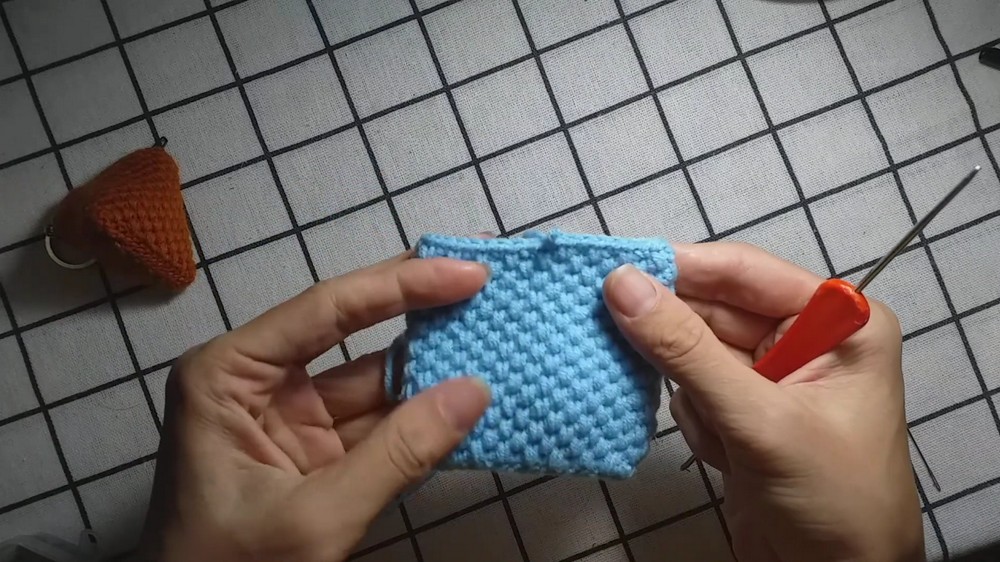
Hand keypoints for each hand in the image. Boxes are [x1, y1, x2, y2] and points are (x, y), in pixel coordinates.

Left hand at [137, 253, 490, 561]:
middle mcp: (257, 382)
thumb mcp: (315, 517)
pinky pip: (378, 425)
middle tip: (482, 278)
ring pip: (372, 380)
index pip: (327, 311)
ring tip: (492, 333)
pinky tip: (466, 395)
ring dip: (430, 365)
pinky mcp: (315, 455)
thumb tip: (476, 392)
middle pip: (350, 332)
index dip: (403, 286)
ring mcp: (289, 419)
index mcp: (229, 375)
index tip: (469, 274)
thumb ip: (398, 453)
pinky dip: (422, 416)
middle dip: (417, 307)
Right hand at [603, 242, 923, 561]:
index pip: (745, 273)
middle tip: (609, 325)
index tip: (615, 265)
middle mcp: (806, 339)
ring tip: (713, 426)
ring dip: (686, 387)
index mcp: (838, 322)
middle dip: (674, 332)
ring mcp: (771, 378)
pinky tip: (722, 452)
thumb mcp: (760, 420)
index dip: (680, 266)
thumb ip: (686, 351)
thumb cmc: (835, 501)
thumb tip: (624, 286)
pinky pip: (691, 390)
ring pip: (693, 351)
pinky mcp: (743, 412)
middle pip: (713, 309)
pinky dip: (693, 418)